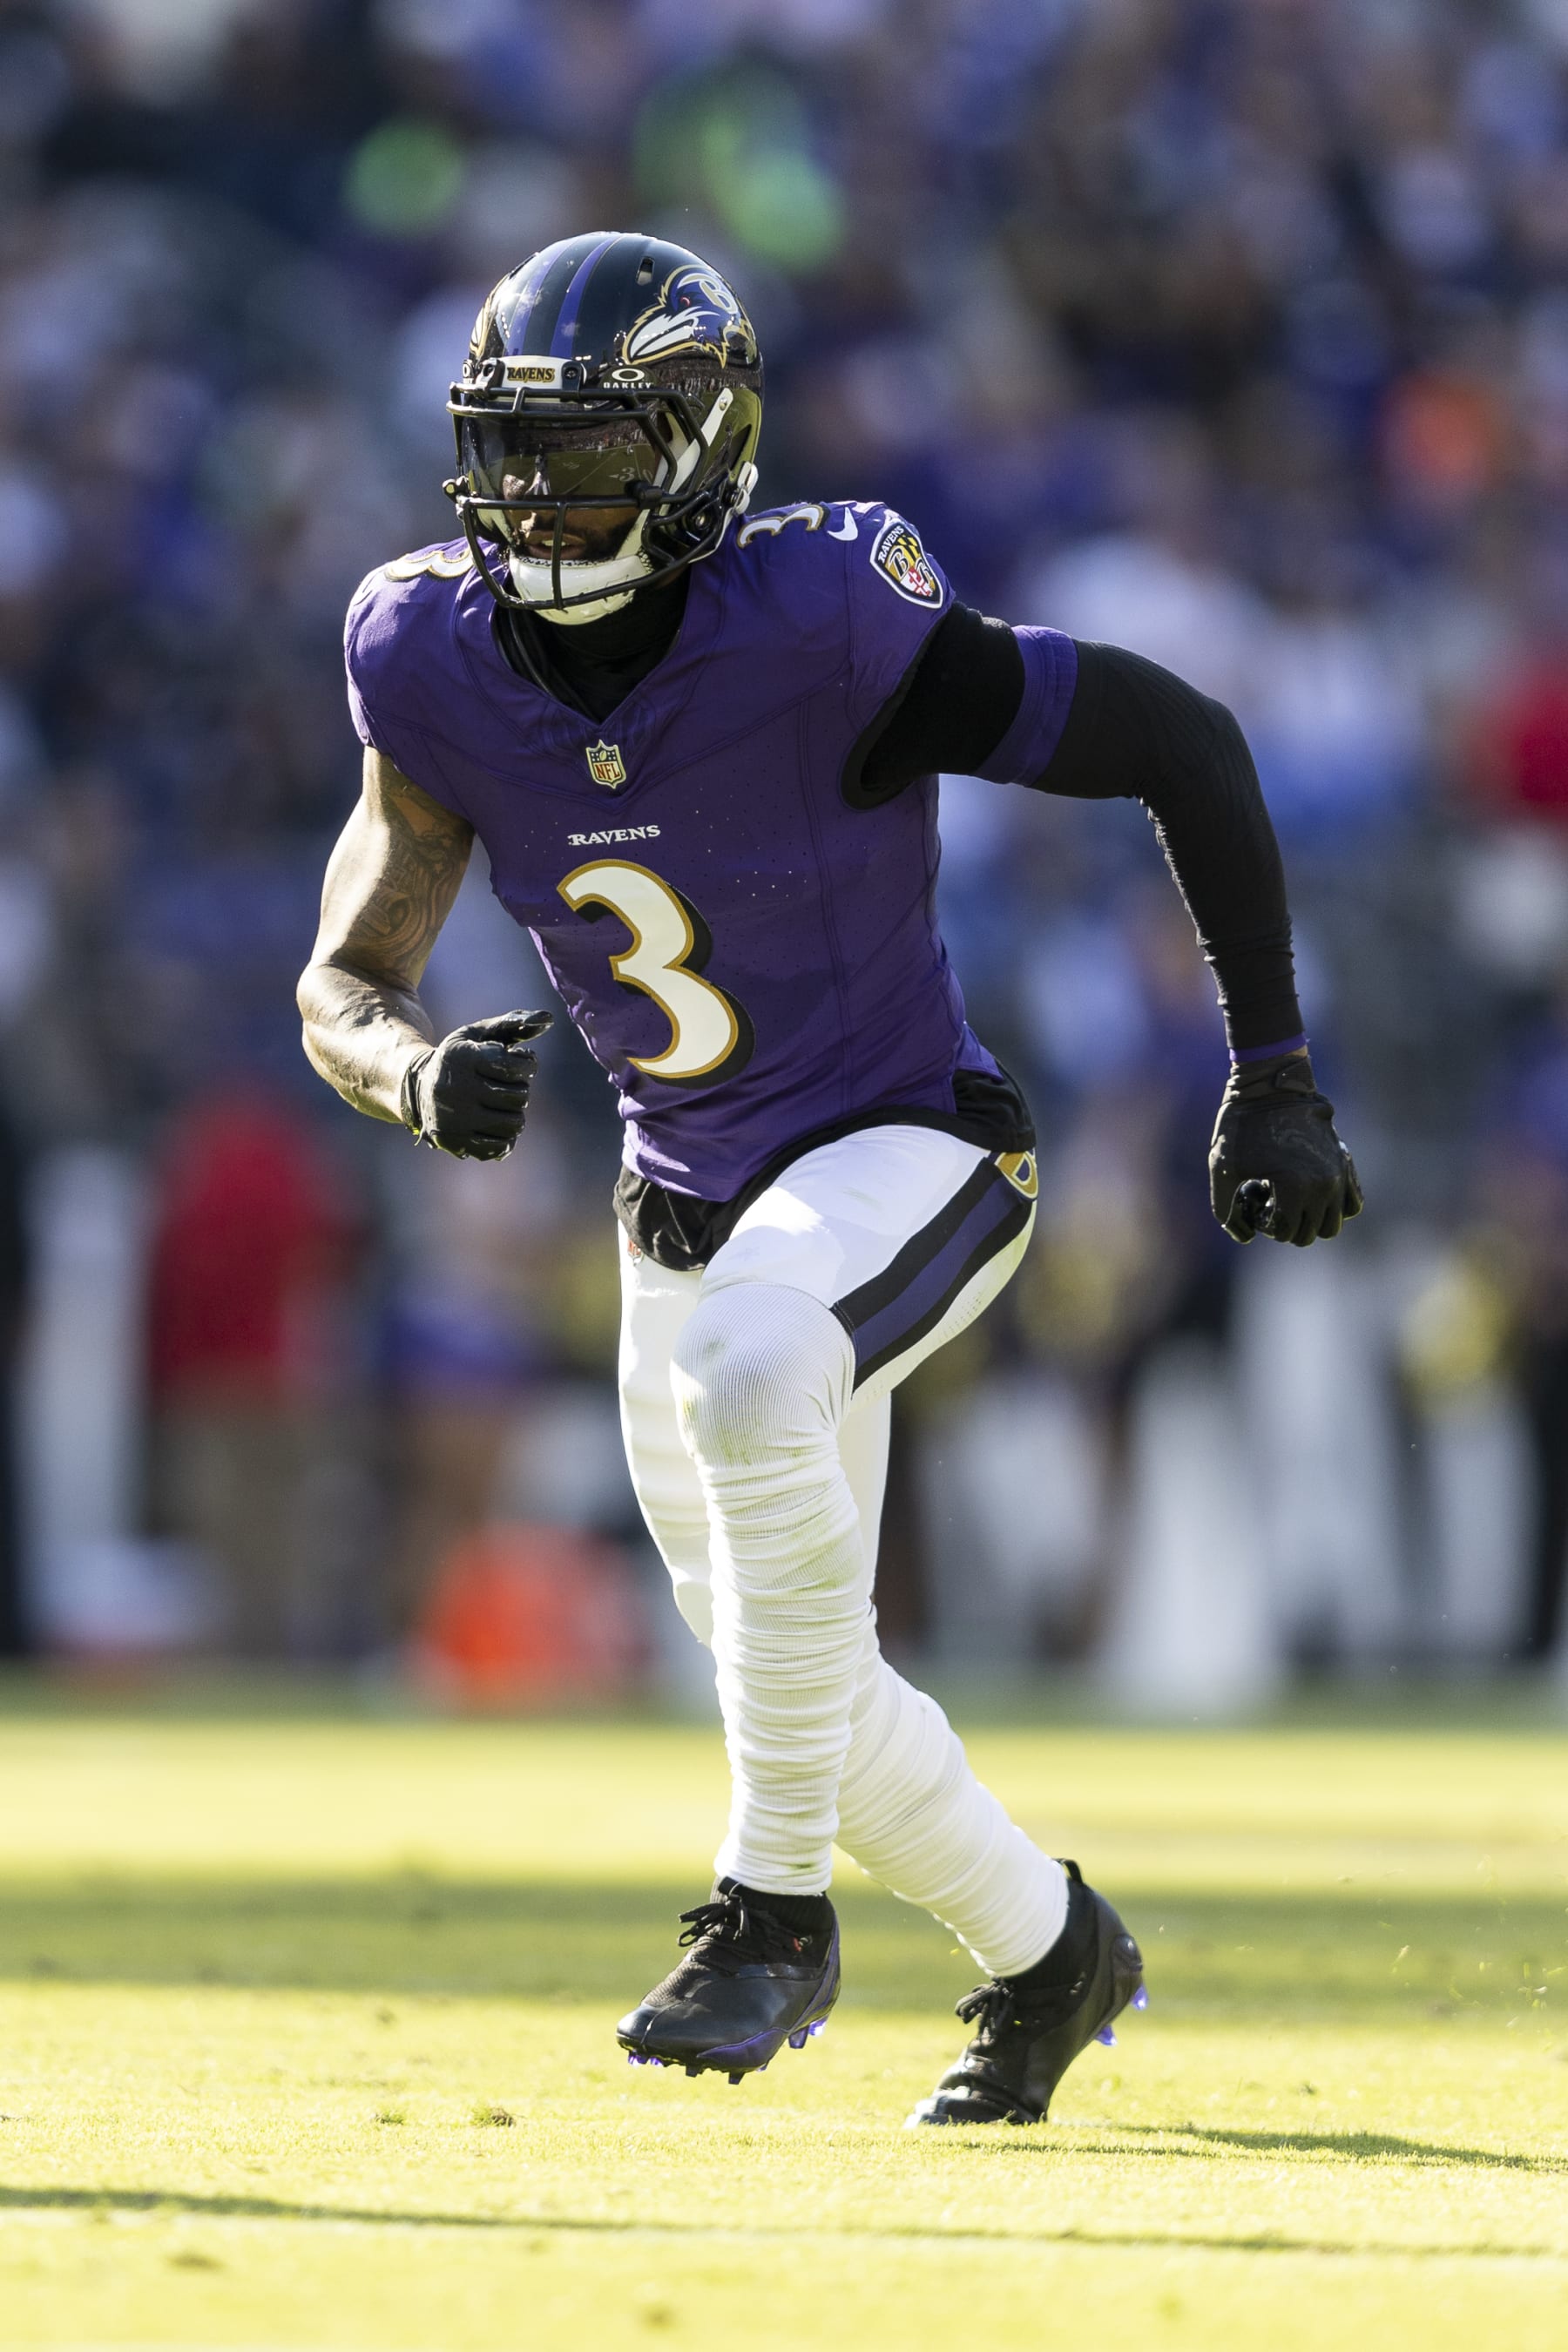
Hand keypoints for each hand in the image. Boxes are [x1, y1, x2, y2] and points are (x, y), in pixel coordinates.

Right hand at [400, 1010, 552, 1159]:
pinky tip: (493, 1124)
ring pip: (514, 1124)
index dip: (527, 1065)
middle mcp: (457, 1089)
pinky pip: (500, 1147)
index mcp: (463, 1058)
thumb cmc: (458, 1057)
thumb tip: (549, 1019)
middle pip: (519, 1097)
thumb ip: (514, 1023)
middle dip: (519, 1090)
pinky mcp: (455, 1142)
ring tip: (499, 1105)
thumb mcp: (478, 1034)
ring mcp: (455, 1119)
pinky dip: (505, 1137)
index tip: (518, 1062)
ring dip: (514, 1114)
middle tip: (503, 1086)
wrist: (417, 1088)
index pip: (515, 1067)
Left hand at [1209, 1050, 1362, 1245]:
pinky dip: (1334, 1209)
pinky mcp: (1345, 1164)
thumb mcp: (1220, 1168)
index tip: (1254, 1200)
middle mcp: (1323, 1185)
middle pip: (1309, 1234)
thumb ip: (1225, 1209)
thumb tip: (1245, 1236)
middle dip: (1286, 1226)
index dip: (1264, 1224)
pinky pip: (1353, 1204)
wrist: (1270, 1086)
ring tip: (1290, 1198)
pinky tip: (1310, 1194)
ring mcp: (1339, 1175)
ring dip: (1309, 1221)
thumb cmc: (1241, 1126)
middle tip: (1270, 1201)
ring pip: (1333, 1225)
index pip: (1285, 1233)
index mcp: (1295, 1187)